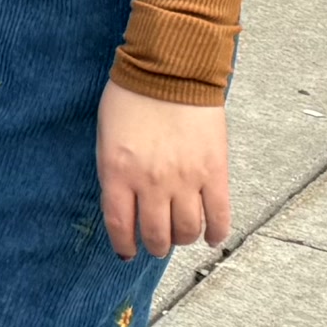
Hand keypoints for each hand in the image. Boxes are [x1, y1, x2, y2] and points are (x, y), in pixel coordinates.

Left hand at [97, 82, 231, 260]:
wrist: (170, 73)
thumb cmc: (130, 98)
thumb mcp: (107, 137)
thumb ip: (115, 171)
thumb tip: (125, 203)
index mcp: (118, 172)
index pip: (120, 224)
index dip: (124, 244)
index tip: (126, 253)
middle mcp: (152, 182)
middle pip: (156, 233)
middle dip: (155, 245)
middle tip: (156, 244)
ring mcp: (186, 180)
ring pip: (187, 230)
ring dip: (183, 239)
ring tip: (180, 236)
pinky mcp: (215, 173)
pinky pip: (219, 216)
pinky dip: (216, 232)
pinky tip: (211, 237)